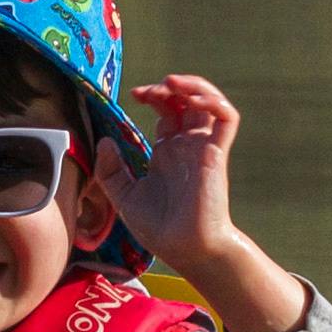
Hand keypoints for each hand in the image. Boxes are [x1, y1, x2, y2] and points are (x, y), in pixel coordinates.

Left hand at [104, 74, 311, 331]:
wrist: (186, 249)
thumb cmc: (159, 229)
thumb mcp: (123, 197)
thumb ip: (111, 170)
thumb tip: (104, 141)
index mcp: (168, 152)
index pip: (168, 111)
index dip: (154, 96)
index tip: (134, 95)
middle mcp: (187, 145)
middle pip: (187, 101)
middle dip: (169, 87)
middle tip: (148, 90)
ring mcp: (203, 147)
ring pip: (210, 103)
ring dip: (194, 86)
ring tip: (172, 83)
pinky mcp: (216, 153)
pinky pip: (226, 118)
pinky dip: (213, 102)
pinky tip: (192, 100)